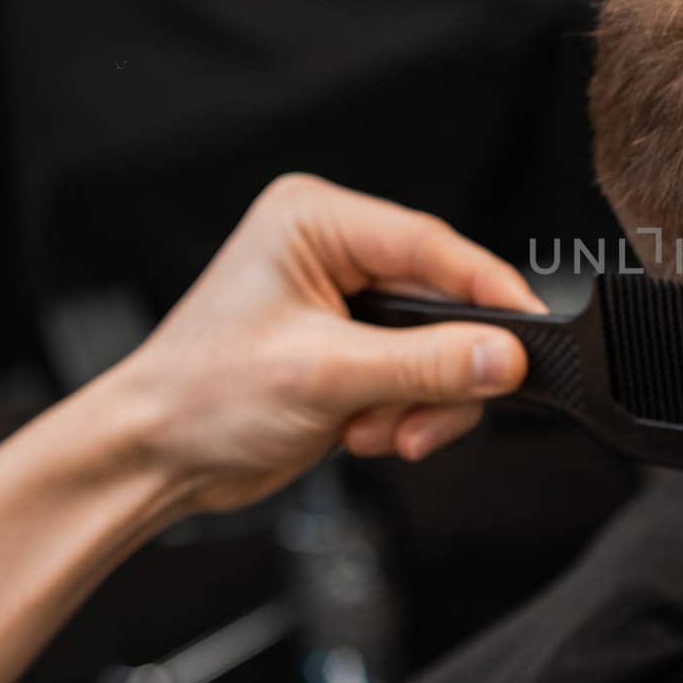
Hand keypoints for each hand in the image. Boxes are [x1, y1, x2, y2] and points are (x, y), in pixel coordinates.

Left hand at [109, 173, 545, 514]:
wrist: (152, 461)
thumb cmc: (197, 397)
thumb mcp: (324, 376)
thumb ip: (425, 365)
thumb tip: (505, 357)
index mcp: (316, 221)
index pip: (431, 245)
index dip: (487, 290)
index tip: (530, 331)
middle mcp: (336, 252)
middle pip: (444, 302)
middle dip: (440, 370)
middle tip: (429, 413)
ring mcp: (349, 304)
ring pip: (442, 348)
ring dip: (422, 402)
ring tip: (377, 433)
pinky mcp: (358, 349)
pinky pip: (423, 377)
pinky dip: (408, 415)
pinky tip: (365, 434)